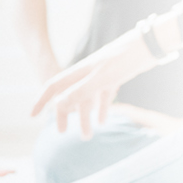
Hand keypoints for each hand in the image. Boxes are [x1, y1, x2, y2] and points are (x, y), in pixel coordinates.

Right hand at [31, 29, 157, 137]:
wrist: (149, 45)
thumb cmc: (123, 60)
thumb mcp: (100, 79)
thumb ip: (79, 92)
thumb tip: (58, 106)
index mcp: (79, 72)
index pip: (53, 87)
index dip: (41, 101)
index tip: (33, 116)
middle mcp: (86, 74)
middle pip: (69, 96)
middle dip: (64, 115)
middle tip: (61, 132)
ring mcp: (100, 76)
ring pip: (87, 100)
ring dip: (85, 118)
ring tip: (86, 136)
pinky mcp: (114, 78)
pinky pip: (102, 97)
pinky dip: (101, 110)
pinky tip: (102, 121)